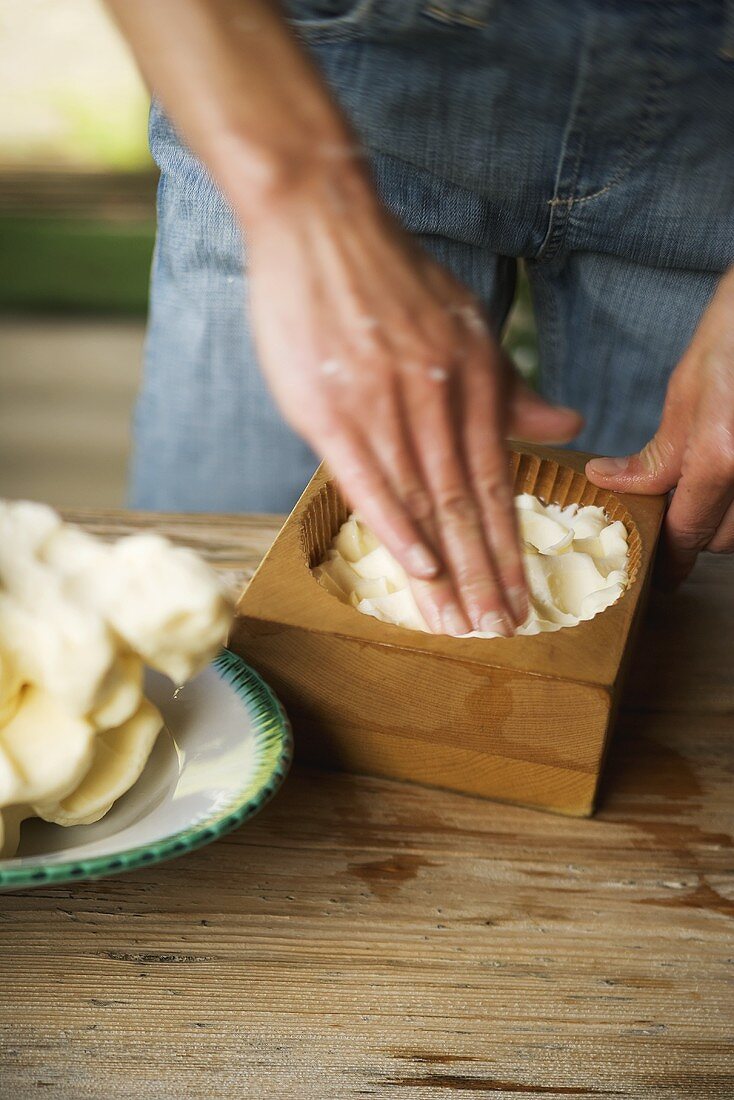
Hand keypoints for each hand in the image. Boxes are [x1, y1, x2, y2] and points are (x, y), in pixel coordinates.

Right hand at [248, 169, 581, 634]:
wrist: (320, 223)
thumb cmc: (390, 278)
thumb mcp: (466, 324)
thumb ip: (510, 386)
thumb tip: (567, 424)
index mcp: (470, 381)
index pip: (498, 481)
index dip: (511, 546)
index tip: (520, 597)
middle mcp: (435, 398)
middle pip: (467, 504)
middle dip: (485, 575)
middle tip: (500, 631)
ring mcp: (382, 405)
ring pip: (423, 502)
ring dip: (445, 570)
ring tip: (459, 624)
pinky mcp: (330, 409)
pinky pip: (368, 479)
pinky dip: (395, 527)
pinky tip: (416, 568)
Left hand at [586, 267, 733, 586]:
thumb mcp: (690, 387)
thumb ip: (660, 451)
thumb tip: (612, 481)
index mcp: (723, 454)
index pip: (688, 532)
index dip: (669, 558)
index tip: (659, 572)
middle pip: (725, 540)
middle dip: (698, 533)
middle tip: (676, 513)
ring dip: (728, 520)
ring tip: (707, 491)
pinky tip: (730, 482)